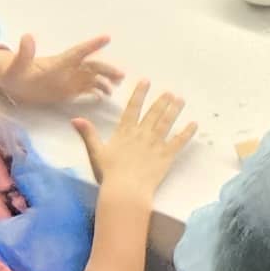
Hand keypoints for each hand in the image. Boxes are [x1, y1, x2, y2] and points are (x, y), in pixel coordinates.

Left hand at [0, 34, 124, 106]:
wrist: (9, 82)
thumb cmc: (12, 72)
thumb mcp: (16, 64)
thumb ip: (24, 52)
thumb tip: (27, 36)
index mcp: (58, 62)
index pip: (78, 52)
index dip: (92, 45)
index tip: (107, 37)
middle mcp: (67, 69)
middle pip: (91, 66)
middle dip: (106, 69)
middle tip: (121, 74)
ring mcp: (68, 80)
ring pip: (91, 77)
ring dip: (105, 80)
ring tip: (117, 86)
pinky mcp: (66, 90)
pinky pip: (85, 89)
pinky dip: (96, 91)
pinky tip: (104, 96)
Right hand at [72, 79, 195, 199]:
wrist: (126, 190)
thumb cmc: (109, 173)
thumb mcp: (96, 152)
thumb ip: (88, 134)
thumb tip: (75, 118)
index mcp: (125, 132)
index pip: (133, 108)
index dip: (140, 93)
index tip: (146, 81)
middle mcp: (142, 134)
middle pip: (153, 113)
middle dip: (162, 101)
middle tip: (170, 92)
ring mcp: (155, 144)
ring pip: (167, 123)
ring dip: (174, 110)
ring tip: (181, 100)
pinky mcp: (166, 156)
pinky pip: (179, 142)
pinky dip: (187, 132)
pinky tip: (194, 124)